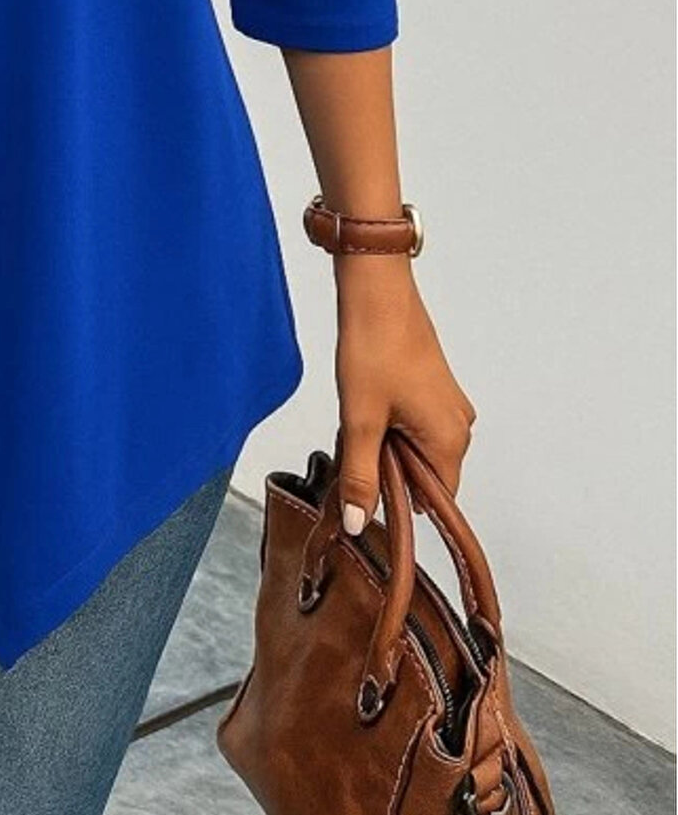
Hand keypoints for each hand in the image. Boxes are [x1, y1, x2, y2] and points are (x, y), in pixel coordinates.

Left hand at [333, 260, 475, 533]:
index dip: (397, 503)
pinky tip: (366, 404)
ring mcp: (448, 406)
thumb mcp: (360, 420)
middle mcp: (458, 426)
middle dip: (386, 469)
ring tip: (360, 417)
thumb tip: (359, 522)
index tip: (366, 487)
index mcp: (450, 441)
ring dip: (383, 445)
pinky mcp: (434, 390)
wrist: (376, 293)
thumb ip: (361, 476)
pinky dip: (387, 424)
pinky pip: (412, 426)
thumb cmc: (375, 348)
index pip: (434, 502)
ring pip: (413, 449)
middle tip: (356, 440)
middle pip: (423, 476)